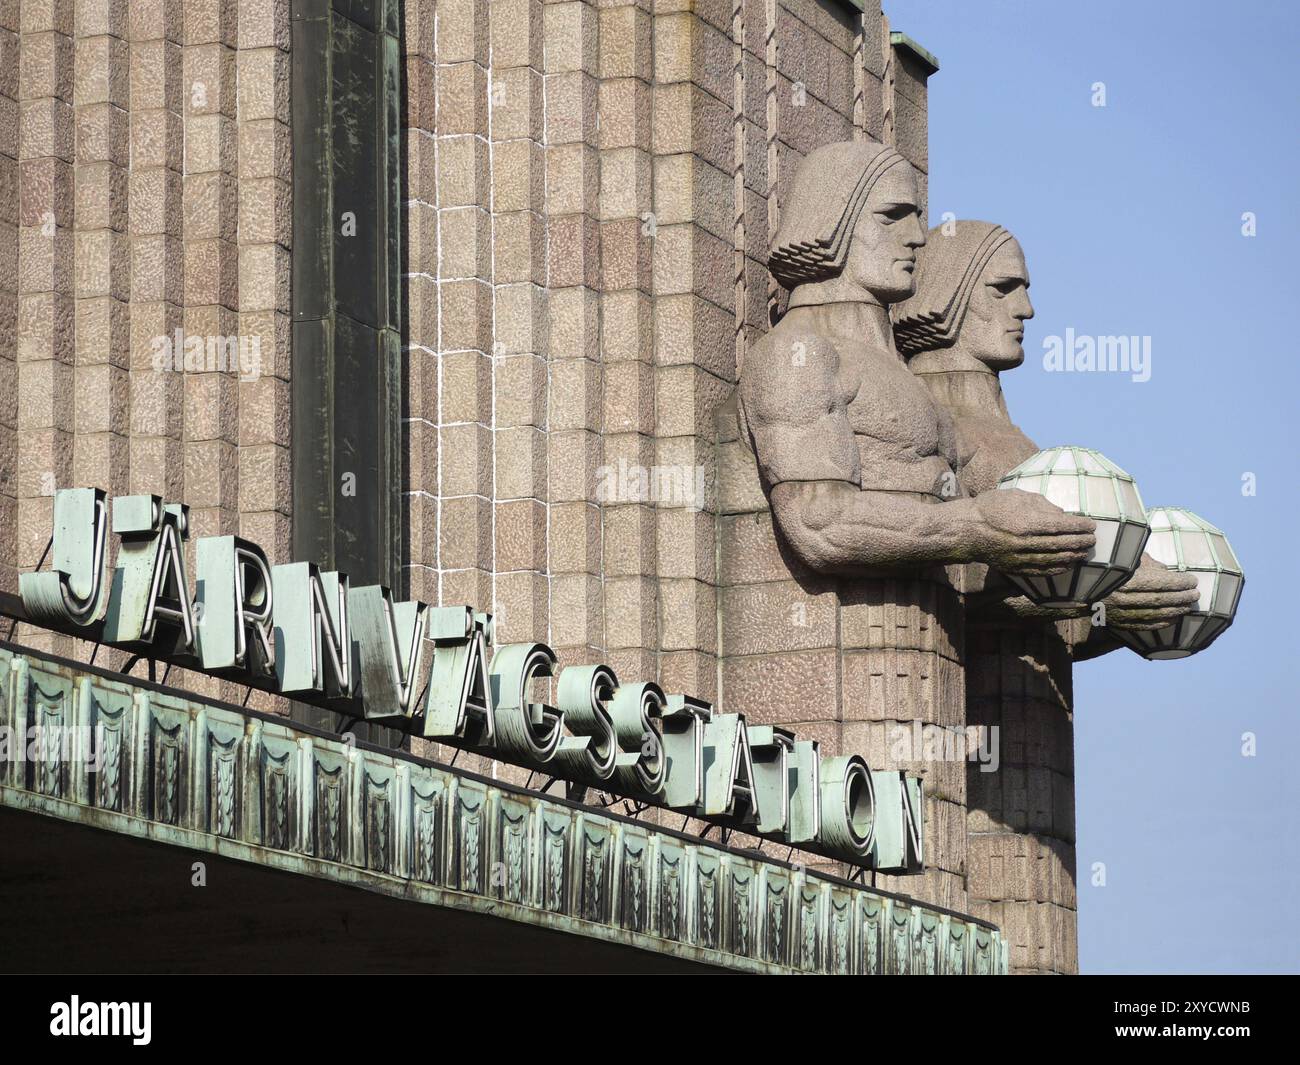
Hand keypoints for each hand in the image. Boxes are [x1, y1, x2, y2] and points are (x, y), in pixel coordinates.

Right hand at [972, 490, 1095, 575]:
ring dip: (1072, 556)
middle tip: (1093, 539)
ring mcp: (1020, 557)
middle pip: (1061, 543)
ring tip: (1085, 552)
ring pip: (1053, 559)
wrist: (966, 530)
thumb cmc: (990, 508)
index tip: (1091, 524)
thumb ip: (1040, 504)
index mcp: (1026, 522)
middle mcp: (1025, 542)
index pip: (1061, 525)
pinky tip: (1067, 565)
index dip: (1079, 526)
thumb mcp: (1015, 496)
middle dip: (1080, 541)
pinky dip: (1057, 568)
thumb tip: (1061, 513)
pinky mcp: (1014, 567)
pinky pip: (1040, 570)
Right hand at [1102, 553, 1199, 630]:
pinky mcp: (1117, 623)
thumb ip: (1145, 563)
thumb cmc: (1105, 568)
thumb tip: (1166, 570)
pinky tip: (1174, 618)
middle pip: (1158, 599)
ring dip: (1175, 610)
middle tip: (1196, 593)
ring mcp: (1119, 612)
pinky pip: (1143, 626)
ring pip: (1153, 613)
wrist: (1078, 589)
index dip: (1178, 582)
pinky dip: (1161, 623)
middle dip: (1180, 597)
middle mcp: (1120, 598)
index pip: (1157, 582)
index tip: (1192, 580)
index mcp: (1122, 579)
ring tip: (1189, 605)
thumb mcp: (1123, 558)